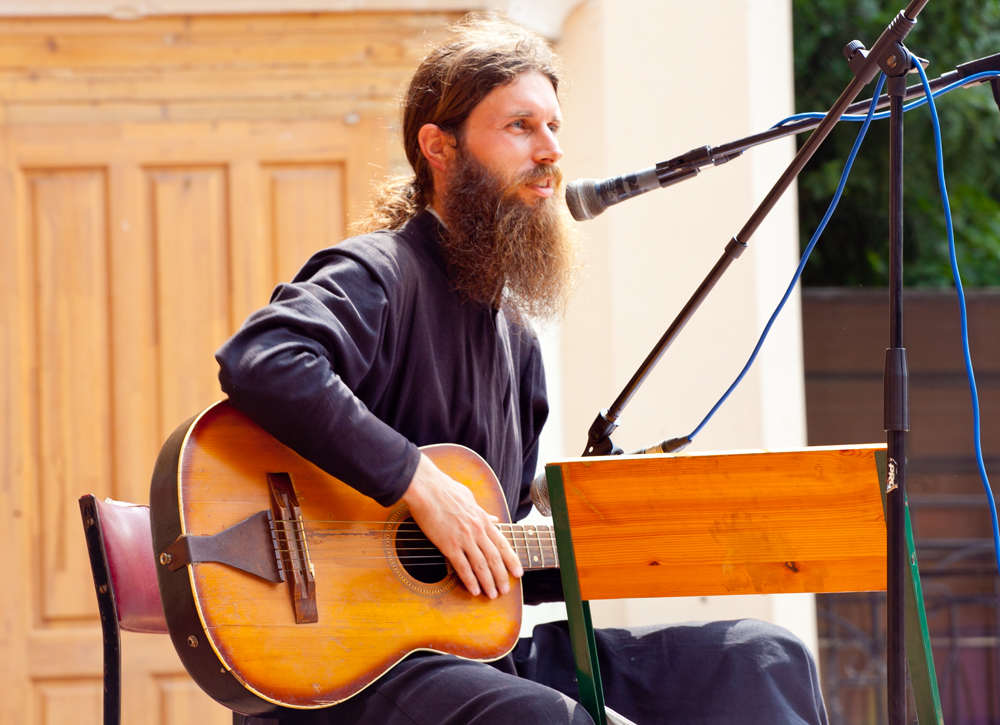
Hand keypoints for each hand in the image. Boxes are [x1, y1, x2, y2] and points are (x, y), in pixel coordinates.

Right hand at [401, 452, 523, 597]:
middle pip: (494, 559)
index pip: (502, 544)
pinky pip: (462, 567)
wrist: (427, 488)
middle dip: (501, 577)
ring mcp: (464, 539)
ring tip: (492, 595)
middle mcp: (477, 531)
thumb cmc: (445, 489)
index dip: (512, 561)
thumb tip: (493, 518)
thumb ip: (482, 512)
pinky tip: (474, 590)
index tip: (518, 572)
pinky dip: (469, 580)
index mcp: (483, 519)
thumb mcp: (470, 498)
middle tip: (505, 590)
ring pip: (481, 566)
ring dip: (488, 583)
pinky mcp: (448, 545)